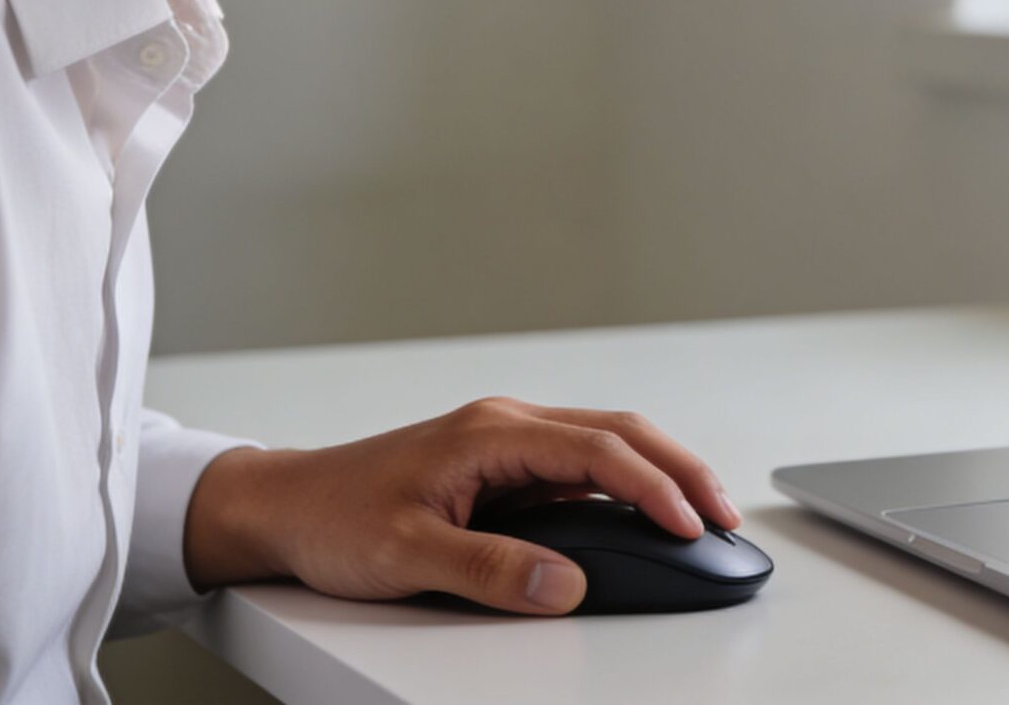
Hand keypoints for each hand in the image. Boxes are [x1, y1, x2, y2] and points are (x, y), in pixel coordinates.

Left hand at [181, 397, 744, 614]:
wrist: (281, 505)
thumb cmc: (333, 520)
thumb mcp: (407, 554)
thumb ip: (490, 569)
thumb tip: (566, 583)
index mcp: (492, 432)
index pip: (599, 450)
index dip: (655, 488)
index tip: (691, 527)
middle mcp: (507, 424)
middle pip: (621, 431)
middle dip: (682, 470)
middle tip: (727, 518)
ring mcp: (506, 442)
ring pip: (607, 442)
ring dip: (661, 472)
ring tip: (704, 515)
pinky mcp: (501, 466)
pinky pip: (581, 465)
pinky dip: (627, 484)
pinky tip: (645, 513)